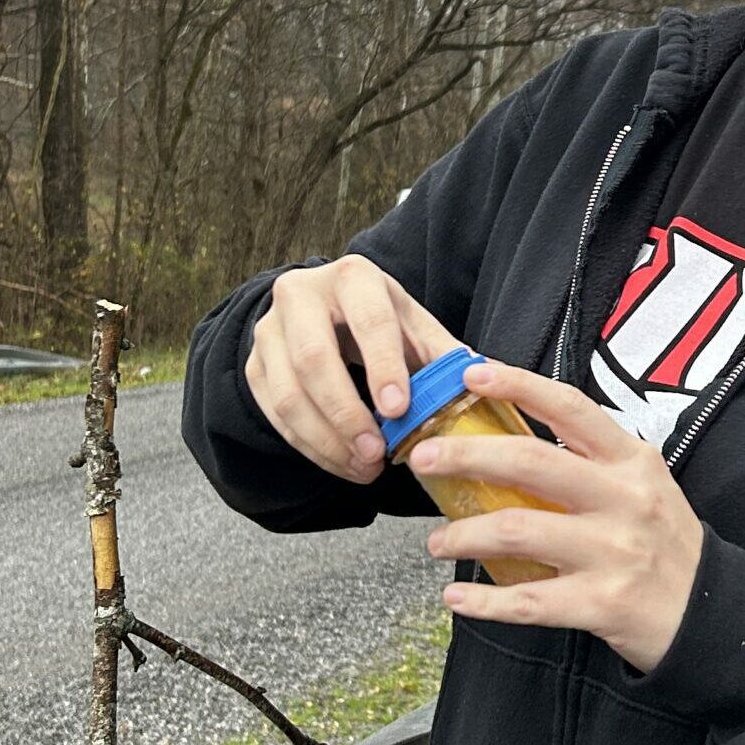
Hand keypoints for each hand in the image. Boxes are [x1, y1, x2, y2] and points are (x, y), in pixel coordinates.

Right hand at [246, 257, 462, 483]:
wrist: (321, 310)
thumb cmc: (377, 319)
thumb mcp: (413, 326)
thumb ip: (444, 354)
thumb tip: (490, 379)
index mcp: (353, 277)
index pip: (368, 322)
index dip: (383, 367)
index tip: (399, 409)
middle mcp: (301, 295)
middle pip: (313, 359)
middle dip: (346, 414)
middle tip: (376, 453)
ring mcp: (270, 331)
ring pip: (288, 393)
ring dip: (326, 440)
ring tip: (364, 467)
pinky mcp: (254, 365)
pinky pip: (274, 413)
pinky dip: (309, 446)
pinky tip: (341, 463)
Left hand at [418, 361, 704, 675]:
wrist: (710, 611)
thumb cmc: (662, 542)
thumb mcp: (641, 485)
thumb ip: (588, 462)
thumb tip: (507, 441)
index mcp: (630, 461)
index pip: (570, 408)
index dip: (519, 385)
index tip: (472, 373)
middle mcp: (624, 499)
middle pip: (530, 462)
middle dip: (465, 455)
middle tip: (423, 458)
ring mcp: (614, 551)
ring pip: (517, 531)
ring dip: (463, 534)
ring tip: (437, 541)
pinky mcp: (602, 603)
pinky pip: (528, 601)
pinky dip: (483, 601)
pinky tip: (456, 596)